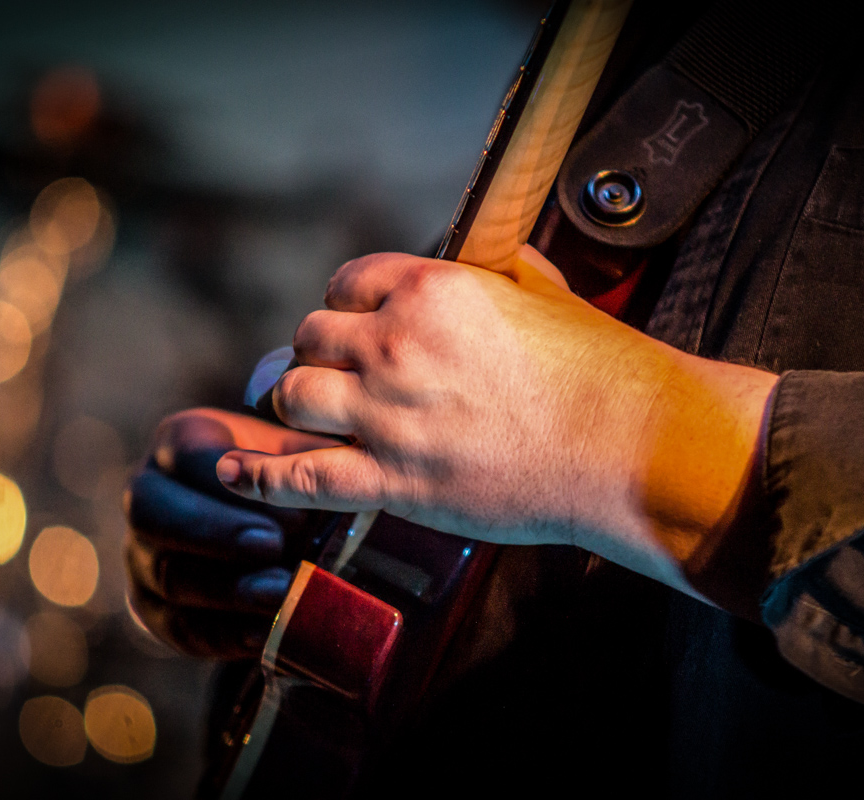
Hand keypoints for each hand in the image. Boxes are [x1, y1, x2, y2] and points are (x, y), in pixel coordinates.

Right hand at [124, 409, 339, 657]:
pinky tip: (265, 633)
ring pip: (165, 574)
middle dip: (214, 531)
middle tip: (273, 546)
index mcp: (179, 443)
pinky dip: (223, 634)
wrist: (260, 535)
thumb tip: (341, 459)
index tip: (280, 501)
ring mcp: (141, 553)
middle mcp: (148, 493)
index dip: (230, 477)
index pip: (187, 452)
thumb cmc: (283, 480)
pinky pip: (178, 627)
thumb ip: (310, 453)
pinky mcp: (152, 608)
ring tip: (280, 592)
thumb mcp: (296, 452)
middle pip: (153, 512)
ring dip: (225, 588)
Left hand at [215, 246, 777, 596]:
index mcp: (430, 289)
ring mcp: (388, 415)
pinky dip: (260, 476)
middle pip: (310, 337)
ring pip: (292, 396)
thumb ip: (498, 271)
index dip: (345, 304)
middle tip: (336, 375)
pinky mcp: (393, 480)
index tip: (353, 326)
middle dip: (319, 354)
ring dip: (297, 404)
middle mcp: (396, 344)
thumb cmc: (600, 368)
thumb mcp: (547, 293)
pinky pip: (301, 476)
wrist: (628, 445)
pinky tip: (234, 472)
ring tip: (312, 414)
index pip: (346, 281)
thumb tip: (482, 261)